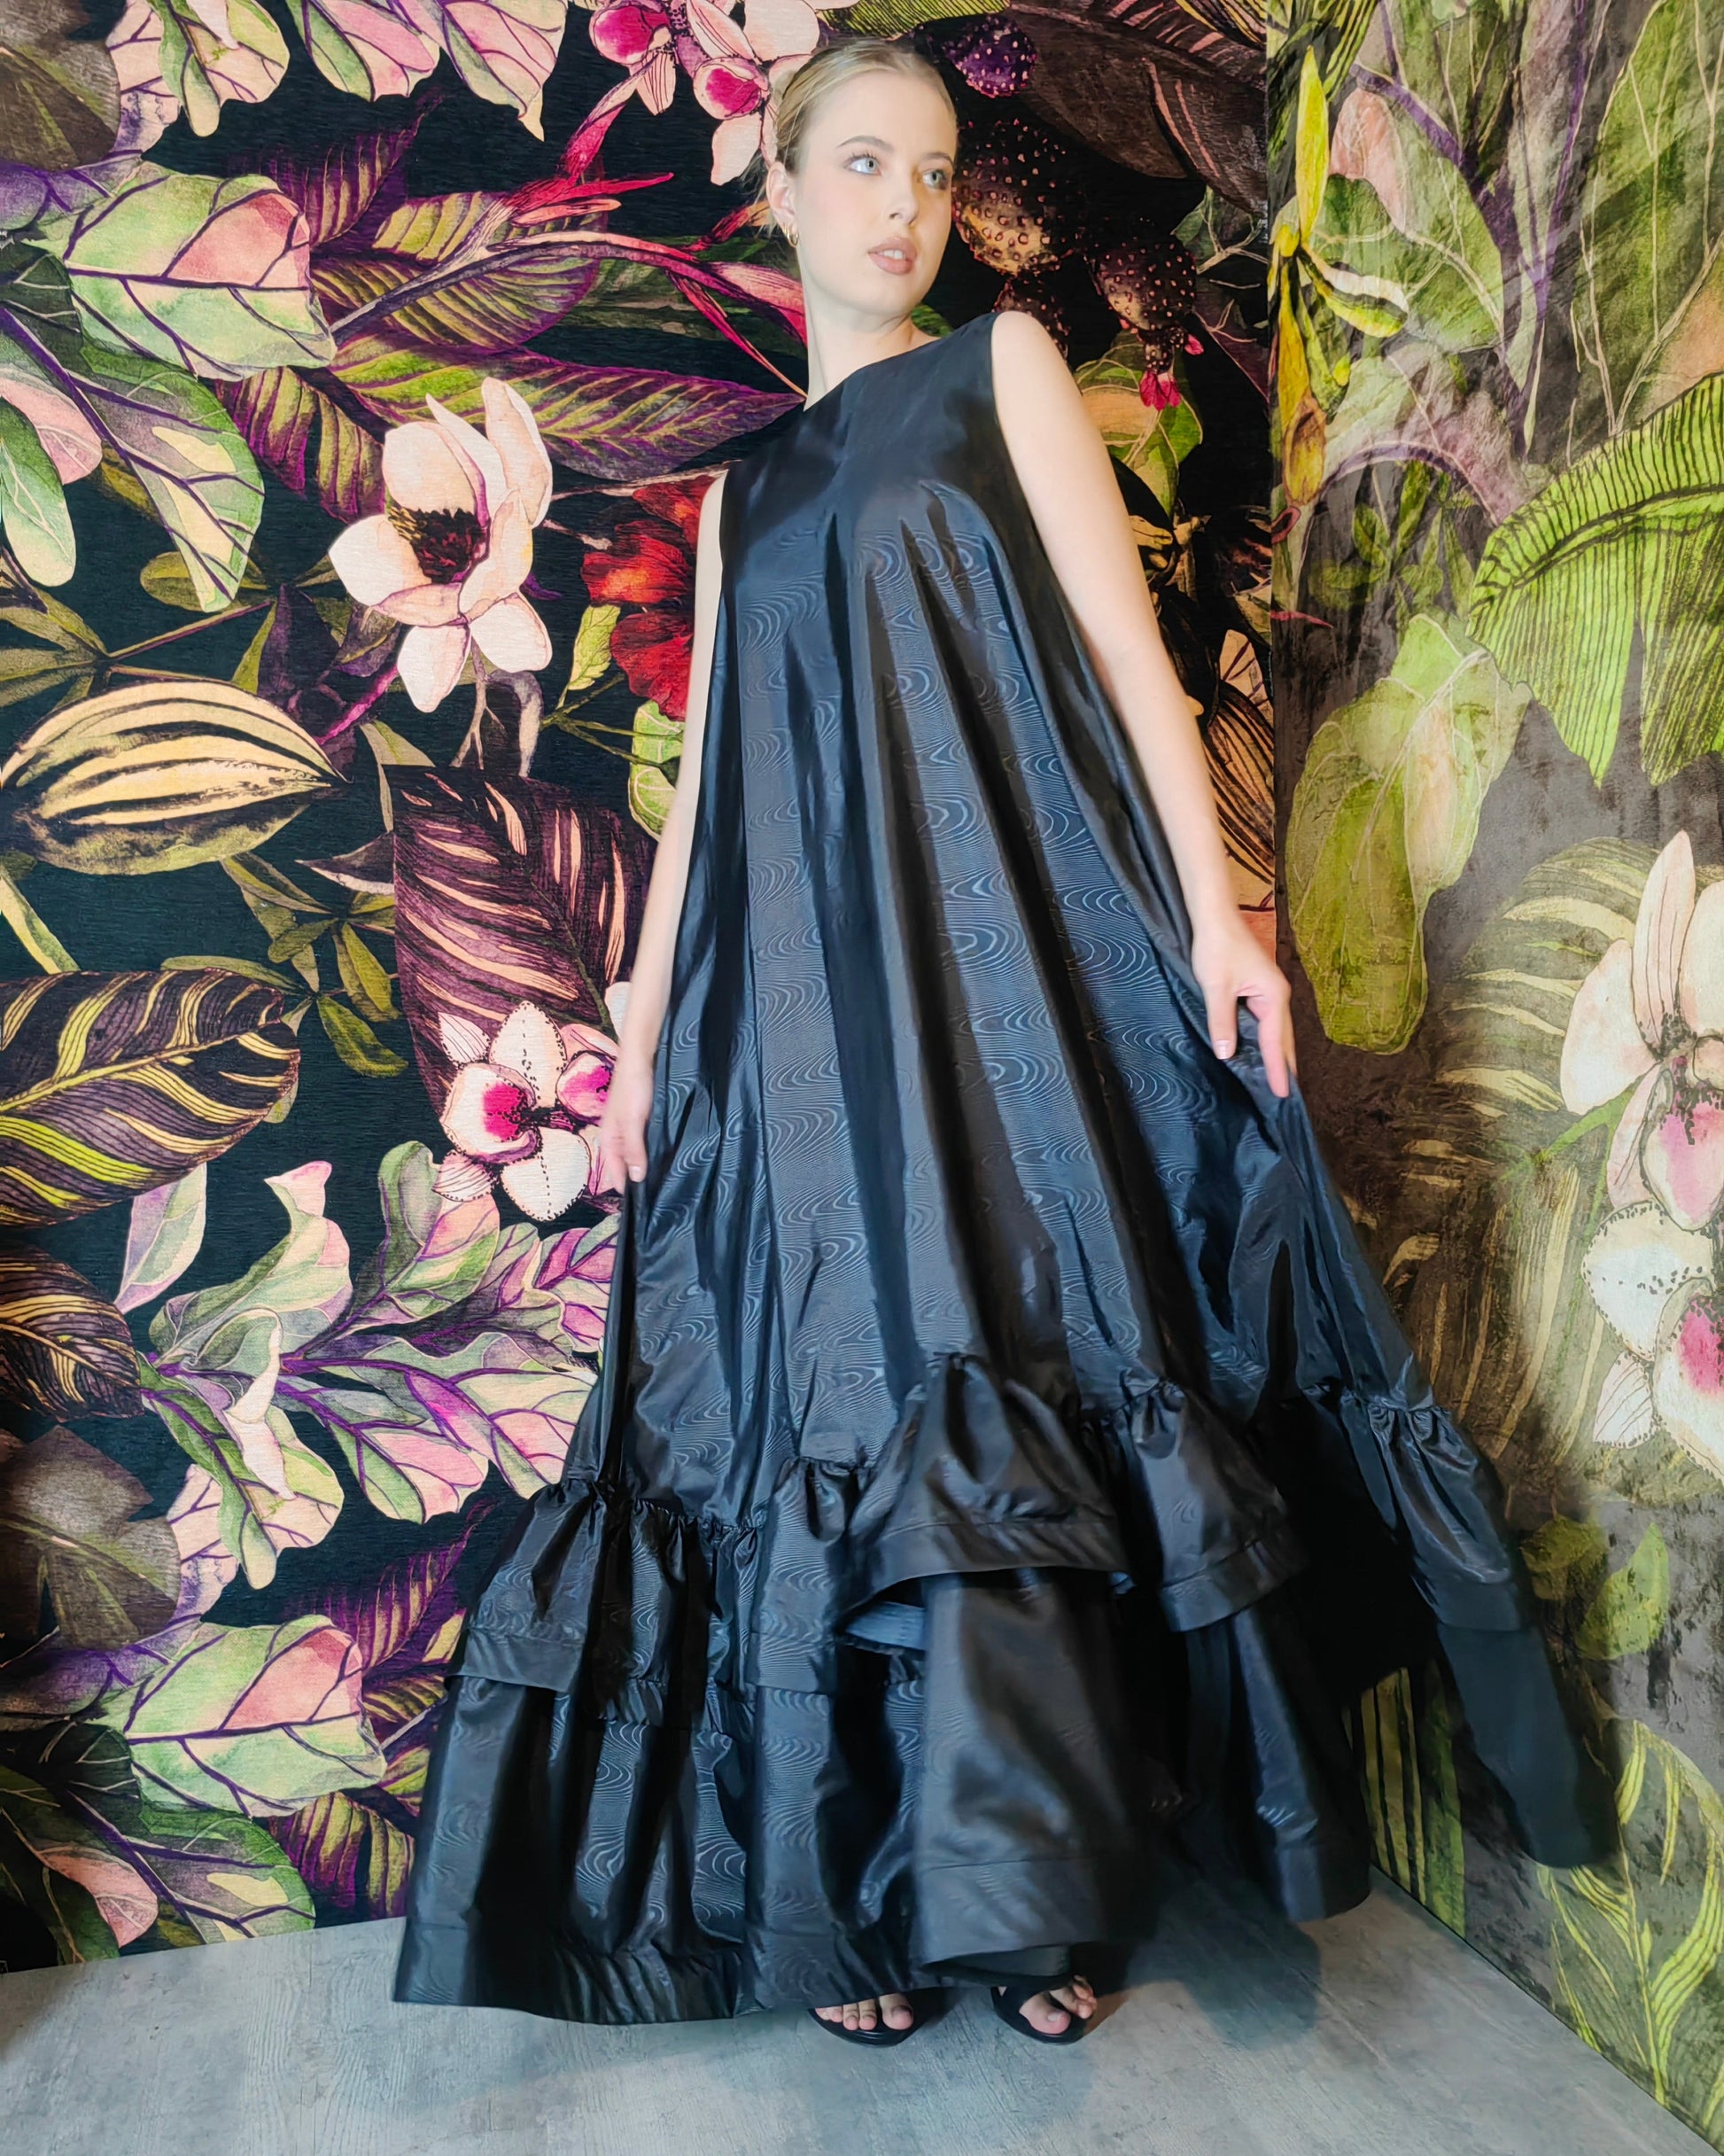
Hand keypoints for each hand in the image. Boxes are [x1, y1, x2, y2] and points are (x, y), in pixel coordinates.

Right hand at [586, 1050, 654, 1194]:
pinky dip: (653, 1154)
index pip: (614, 1173)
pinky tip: (667, 1159)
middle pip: (625, 1166)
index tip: (643, 1208)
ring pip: (636, 1156)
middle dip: (637, 1180)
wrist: (642, 1058)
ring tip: (665, 1183)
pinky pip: (646, 1144)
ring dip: (647, 1167)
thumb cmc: (633, 1089)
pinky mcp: (644, 1122)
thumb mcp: (633, 1121)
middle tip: (659, 1198)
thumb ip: (633, 1149)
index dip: (626, 1189)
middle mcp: (618, 1137)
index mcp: (609, 1139)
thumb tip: (637, 1179)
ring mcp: (630, 1129)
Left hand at [1189, 911, 1296, 1098]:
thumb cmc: (1217, 947)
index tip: (1283, 1094)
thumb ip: (1222, 1022)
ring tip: (1280, 1081)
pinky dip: (1266, 1040)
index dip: (1278, 1069)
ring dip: (1277, 1054)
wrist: (1216, 918)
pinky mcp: (1259, 989)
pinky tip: (1262, 1052)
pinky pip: (1266, 1022)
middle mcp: (1277, 996)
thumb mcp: (1216, 987)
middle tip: (1287, 1096)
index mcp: (1273, 996)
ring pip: (1276, 1031)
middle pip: (1283, 1038)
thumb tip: (1228, 1054)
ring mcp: (1270, 992)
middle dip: (1285, 1066)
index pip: (1275, 1042)